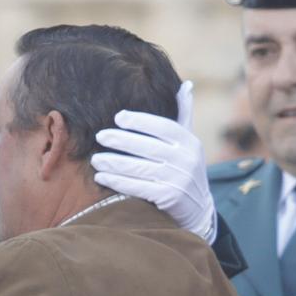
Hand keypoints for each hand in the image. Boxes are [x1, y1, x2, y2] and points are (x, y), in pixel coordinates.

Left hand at [91, 81, 218, 242]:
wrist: (199, 209)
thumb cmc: (185, 169)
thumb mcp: (189, 142)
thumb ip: (184, 115)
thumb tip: (185, 85)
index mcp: (190, 142)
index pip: (163, 127)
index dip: (141, 121)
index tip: (119, 117)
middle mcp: (186, 159)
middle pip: (148, 147)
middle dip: (121, 141)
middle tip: (100, 136)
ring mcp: (178, 179)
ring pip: (139, 168)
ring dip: (114, 163)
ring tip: (96, 160)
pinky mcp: (169, 198)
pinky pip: (138, 187)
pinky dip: (118, 182)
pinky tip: (102, 177)